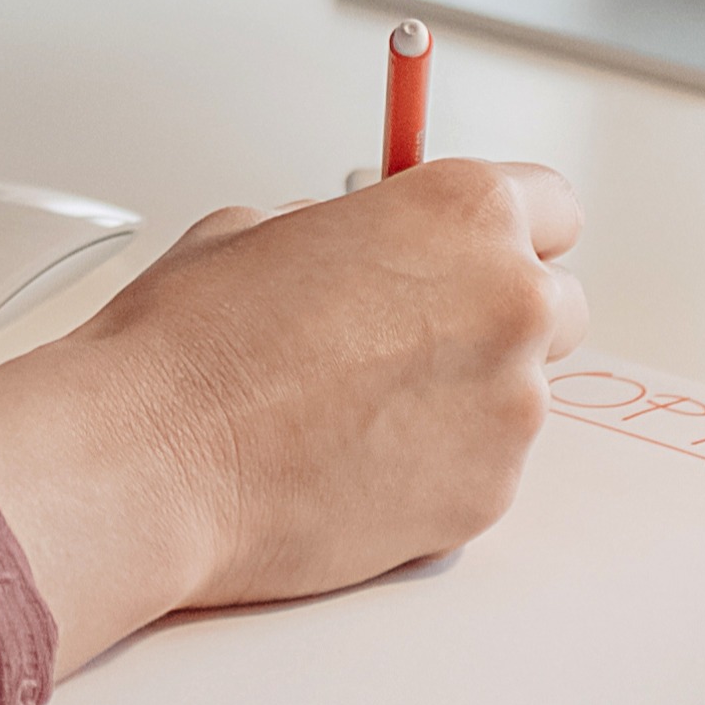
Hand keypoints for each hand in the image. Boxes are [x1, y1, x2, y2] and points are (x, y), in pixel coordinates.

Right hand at [0, 159, 584, 672]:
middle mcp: (510, 304)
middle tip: (410, 342)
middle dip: (494, 320)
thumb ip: (355, 233)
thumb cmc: (186, 347)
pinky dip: (435, 471)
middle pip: (556, 305)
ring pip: (517, 397)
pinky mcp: (488, 498)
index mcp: (465, 213)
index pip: (552, 205)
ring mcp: (510, 410)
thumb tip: (372, 254)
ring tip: (352, 415)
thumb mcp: (260, 229)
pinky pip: (483, 471)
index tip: (477, 256)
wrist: (148, 464)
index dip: (505, 233)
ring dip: (462, 400)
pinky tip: (351, 466)